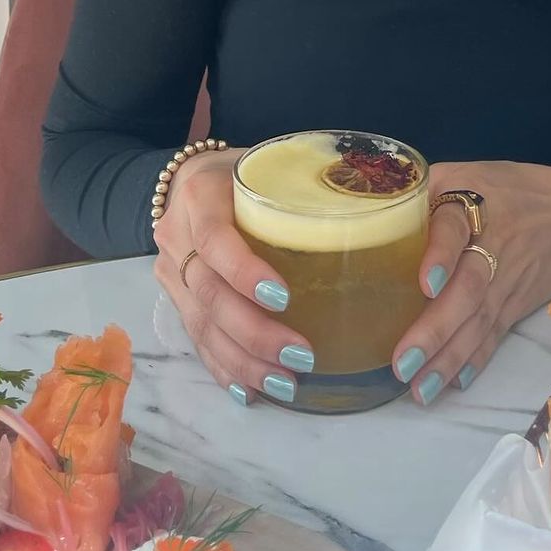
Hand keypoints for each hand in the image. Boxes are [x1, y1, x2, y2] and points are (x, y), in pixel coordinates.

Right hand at [153, 147, 314, 405]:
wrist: (191, 176)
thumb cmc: (248, 168)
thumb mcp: (271, 160)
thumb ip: (307, 181)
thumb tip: (379, 207)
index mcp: (200, 193)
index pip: (215, 238)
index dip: (245, 272)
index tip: (285, 298)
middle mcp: (178, 233)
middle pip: (209, 293)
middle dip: (254, 332)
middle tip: (301, 356)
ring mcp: (171, 269)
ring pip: (201, 325)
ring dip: (243, 361)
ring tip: (286, 384)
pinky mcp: (175, 296)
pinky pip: (196, 339)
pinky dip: (225, 368)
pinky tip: (252, 391)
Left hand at [392, 161, 550, 406]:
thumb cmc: (508, 188)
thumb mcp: (464, 171)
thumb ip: (421, 190)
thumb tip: (371, 213)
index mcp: (472, 205)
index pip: (454, 229)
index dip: (440, 255)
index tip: (425, 284)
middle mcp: (491, 247)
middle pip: (467, 289)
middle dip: (436, 328)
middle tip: (402, 362)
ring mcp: (506, 282)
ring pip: (479, 322)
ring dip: (450, 357)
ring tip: (420, 389)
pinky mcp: (516, 305)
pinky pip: (495, 336)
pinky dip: (476, 360)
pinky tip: (455, 383)